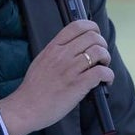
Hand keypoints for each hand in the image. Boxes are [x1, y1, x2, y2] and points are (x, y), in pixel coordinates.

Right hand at [0, 19, 113, 134]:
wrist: (26, 108)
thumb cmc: (33, 89)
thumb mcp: (41, 61)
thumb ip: (56, 52)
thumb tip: (73, 48)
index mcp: (53, 47)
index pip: (77, 26)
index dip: (92, 27)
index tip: (96, 35)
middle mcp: (63, 55)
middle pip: (93, 37)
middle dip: (102, 44)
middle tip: (101, 56)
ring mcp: (71, 69)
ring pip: (99, 52)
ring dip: (106, 59)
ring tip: (103, 67)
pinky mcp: (78, 84)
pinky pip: (102, 72)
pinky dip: (108, 76)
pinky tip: (105, 82)